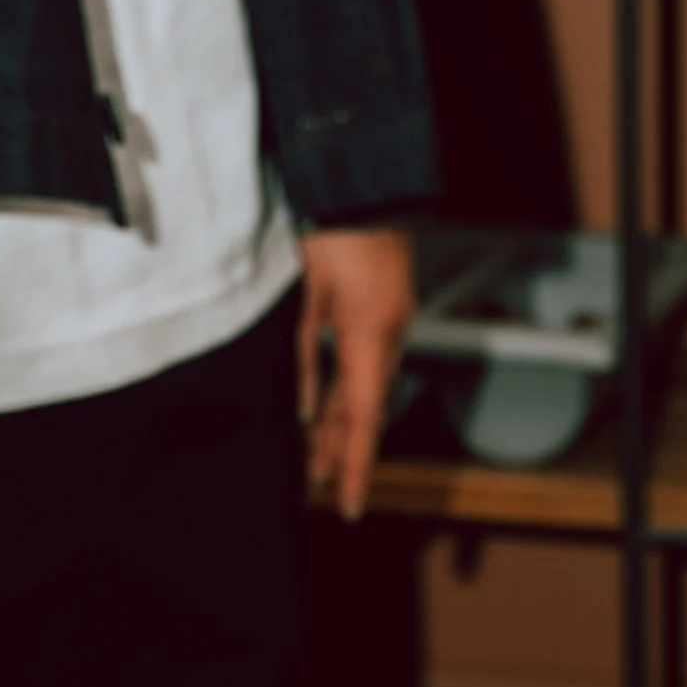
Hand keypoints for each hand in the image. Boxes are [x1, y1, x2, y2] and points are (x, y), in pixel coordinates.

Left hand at [298, 228, 412, 523]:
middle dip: (339, 453)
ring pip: (358, 391)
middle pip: (362, 413)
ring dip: (336, 427)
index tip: (348, 508)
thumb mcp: (308, 298)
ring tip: (313, 464)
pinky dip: (337, 393)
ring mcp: (383, 326)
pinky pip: (356, 367)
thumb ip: (302, 356)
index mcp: (372, 339)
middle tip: (315, 492)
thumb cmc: (335, 230)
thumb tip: (303, 413)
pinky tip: (316, 412)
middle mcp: (384, 340)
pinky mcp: (373, 312)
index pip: (363, 421)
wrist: (361, 177)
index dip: (355, 468)